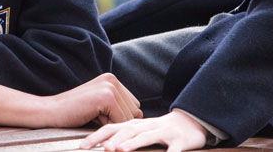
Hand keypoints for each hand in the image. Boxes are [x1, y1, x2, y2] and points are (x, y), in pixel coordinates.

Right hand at [43, 73, 143, 127]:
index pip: (133, 105)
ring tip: (92, 116)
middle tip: (94, 116)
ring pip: (128, 117)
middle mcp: (112, 80)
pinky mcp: (106, 96)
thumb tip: (140, 115)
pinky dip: (109, 126)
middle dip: (117, 120)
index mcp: (111, 80)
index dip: (119, 116)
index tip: (99, 115)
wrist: (50, 111)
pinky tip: (92, 117)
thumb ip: (118, 107)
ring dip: (112, 123)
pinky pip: (120, 120)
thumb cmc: (73, 113)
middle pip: (134, 111)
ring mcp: (109, 86)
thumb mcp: (99, 107)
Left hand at [80, 109, 207, 151]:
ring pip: (148, 137)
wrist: (190, 122)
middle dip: (113, 139)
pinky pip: (174, 150)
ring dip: (133, 143)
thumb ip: (122, 137)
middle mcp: (147, 126)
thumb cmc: (159, 131)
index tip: (82, 146)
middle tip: (101, 149)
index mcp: (135, 125)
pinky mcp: (180, 141)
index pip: (112, 128)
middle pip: (127, 131)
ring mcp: (164, 132)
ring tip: (120, 150)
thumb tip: (100, 146)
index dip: (97, 136)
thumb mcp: (139, 132)